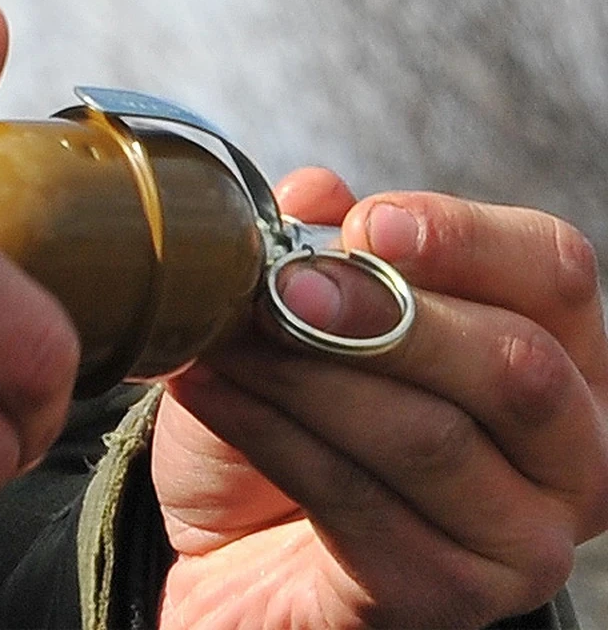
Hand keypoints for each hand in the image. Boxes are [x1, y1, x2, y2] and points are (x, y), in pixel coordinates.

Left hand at [153, 167, 607, 627]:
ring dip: (308, 375)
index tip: (367, 222)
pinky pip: (357, 500)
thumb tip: (316, 191)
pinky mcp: (446, 595)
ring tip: (226, 338)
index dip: (464, 239)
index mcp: (559, 361)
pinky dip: (271, 434)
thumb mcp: (302, 322)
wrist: (238, 543)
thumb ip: (325, 253)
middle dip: (382, 316)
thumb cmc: (290, 425)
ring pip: (427, 435)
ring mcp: (521, 539)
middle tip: (281, 288)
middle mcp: (569, 453)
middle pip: (511, 363)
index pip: (552, 274)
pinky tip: (211, 390)